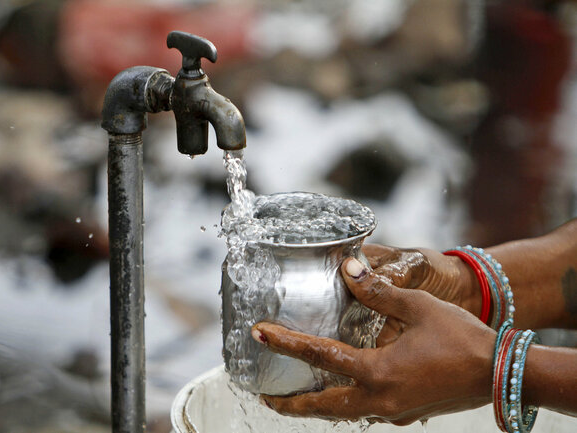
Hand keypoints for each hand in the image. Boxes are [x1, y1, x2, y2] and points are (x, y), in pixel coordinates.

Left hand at [251, 257, 495, 424]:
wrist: (500, 374)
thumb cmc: (462, 339)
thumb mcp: (419, 308)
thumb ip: (379, 291)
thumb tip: (348, 268)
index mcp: (377, 371)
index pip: (319, 355)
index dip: (285, 343)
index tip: (258, 334)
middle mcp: (379, 399)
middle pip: (322, 405)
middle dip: (290, 403)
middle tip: (264, 393)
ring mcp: (392, 412)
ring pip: (342, 414)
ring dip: (315, 406)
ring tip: (293, 398)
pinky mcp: (405, 414)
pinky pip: (364, 412)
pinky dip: (344, 405)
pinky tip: (342, 392)